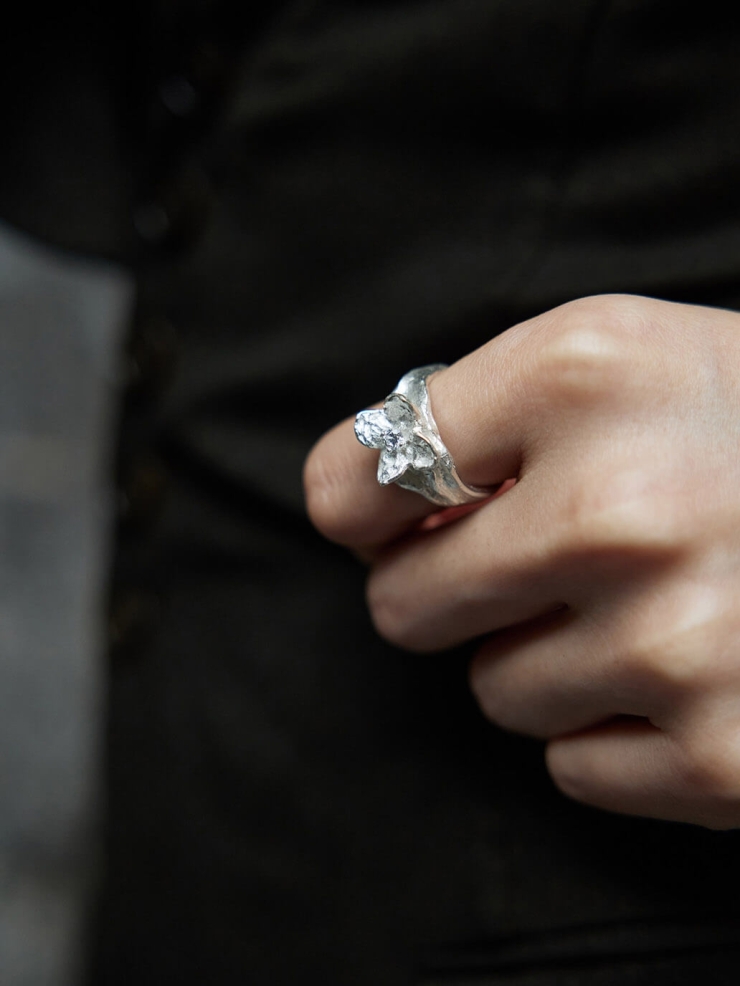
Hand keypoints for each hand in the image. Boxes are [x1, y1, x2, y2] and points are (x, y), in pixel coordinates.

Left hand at [304, 295, 739, 828]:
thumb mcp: (614, 358)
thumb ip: (470, 419)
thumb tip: (352, 509)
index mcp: (582, 376)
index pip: (357, 479)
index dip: (359, 505)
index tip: (384, 515)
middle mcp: (619, 507)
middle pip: (404, 605)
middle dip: (450, 587)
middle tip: (535, 557)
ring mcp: (676, 642)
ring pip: (492, 692)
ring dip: (543, 655)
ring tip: (644, 599)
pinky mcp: (724, 758)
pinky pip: (570, 764)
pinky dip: (609, 726)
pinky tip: (687, 664)